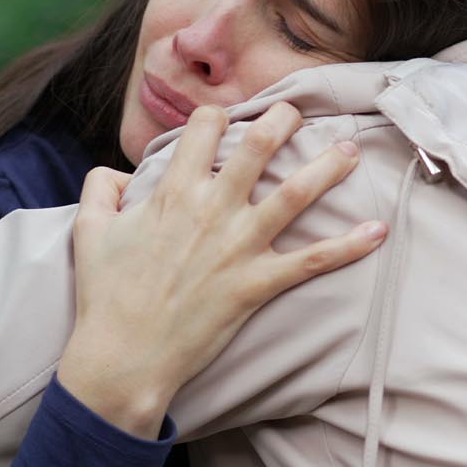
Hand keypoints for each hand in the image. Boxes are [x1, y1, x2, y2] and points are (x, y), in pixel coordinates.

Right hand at [58, 103, 387, 437]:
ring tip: (351, 149)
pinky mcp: (257, 284)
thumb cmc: (104, 295)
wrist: (123, 356)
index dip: (216, 117)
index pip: (205, 129)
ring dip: (329, 166)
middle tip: (298, 111)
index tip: (226, 118)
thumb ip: (100, 188)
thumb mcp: (88, 230)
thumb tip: (118, 174)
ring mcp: (239, 246)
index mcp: (173, 192)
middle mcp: (212, 209)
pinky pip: (313, 261)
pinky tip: (378, 231)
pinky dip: (349, 246)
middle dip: (284, 119)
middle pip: (260, 146)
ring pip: (296, 193)